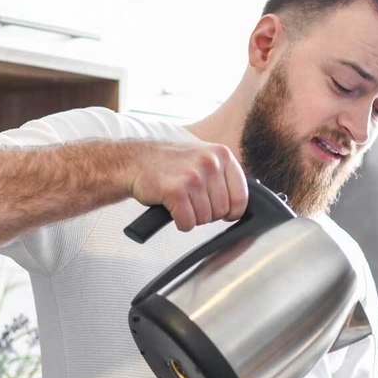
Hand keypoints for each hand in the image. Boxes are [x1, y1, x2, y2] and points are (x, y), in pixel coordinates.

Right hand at [128, 140, 247, 231]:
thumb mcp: (204, 158)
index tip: (223, 213)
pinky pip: (187, 222)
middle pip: (222, 211)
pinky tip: (173, 210)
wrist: (135, 160)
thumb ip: (224, 175)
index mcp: (222, 155)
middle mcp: (210, 163)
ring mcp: (193, 177)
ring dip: (192, 217)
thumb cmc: (170, 163)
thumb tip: (241, 205)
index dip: (232, 211)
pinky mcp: (176, 191)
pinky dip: (180, 223)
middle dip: (208, 214)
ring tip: (181, 203)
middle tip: (192, 202)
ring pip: (205, 218)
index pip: (241, 197)